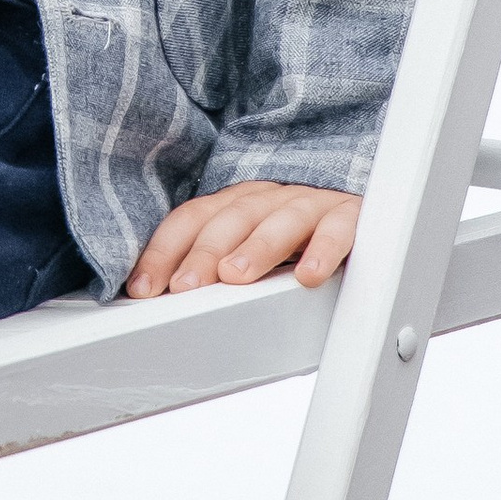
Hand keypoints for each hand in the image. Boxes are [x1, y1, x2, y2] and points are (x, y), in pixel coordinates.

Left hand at [124, 181, 361, 298]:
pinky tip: (310, 276)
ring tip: (235, 276)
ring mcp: (309, 205)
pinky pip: (337, 231)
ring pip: (280, 220)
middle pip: (231, 218)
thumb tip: (163, 299)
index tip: (144, 288)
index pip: (192, 219)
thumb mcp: (247, 244)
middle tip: (186, 287)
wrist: (356, 205)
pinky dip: (323, 251)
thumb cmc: (293, 235)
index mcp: (236, 203)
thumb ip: (212, 266)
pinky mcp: (348, 217)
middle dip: (204, 253)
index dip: (164, 250)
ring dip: (256, 247)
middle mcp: (268, 199)